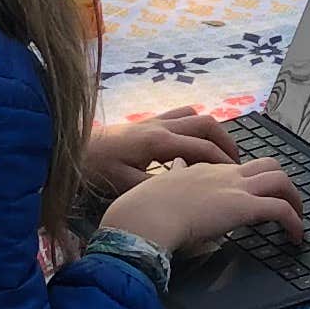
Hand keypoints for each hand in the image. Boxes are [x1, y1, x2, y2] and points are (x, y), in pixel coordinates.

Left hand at [86, 111, 236, 198]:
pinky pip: (180, 116)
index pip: (203, 148)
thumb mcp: (126, 185)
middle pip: (207, 124)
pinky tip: (190, 145)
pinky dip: (193, 126)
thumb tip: (185, 193)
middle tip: (234, 163)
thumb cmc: (97, 170)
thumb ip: (158, 187)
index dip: (223, 161)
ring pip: (194, 115)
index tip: (236, 176)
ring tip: (217, 153)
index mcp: (160, 142)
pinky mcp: (147, 122)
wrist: (73, 150)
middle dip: (226, 141)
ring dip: (211, 131)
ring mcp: (154, 121)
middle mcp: (162, 126)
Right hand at [98, 158, 308, 260]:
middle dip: (282, 183)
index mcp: (205, 170)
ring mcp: (236, 188)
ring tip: (297, 220)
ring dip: (294, 200)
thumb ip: (176, 178)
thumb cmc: (147, 207)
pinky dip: (294, 222)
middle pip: (268, 164)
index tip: (253, 197)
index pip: (238, 168)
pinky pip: (281, 209)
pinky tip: (296, 236)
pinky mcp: (244, 207)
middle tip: (285, 203)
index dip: (251, 182)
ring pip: (281, 180)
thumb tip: (179, 172)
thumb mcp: (164, 186)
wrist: (147, 215)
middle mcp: (225, 174)